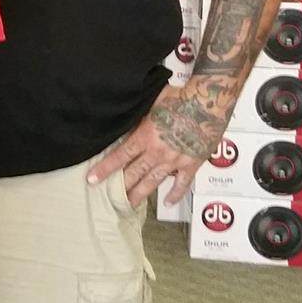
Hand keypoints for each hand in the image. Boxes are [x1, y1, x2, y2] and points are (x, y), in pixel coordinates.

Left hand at [87, 107, 206, 205]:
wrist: (208, 102)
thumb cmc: (181, 97)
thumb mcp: (150, 102)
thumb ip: (138, 115)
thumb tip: (126, 116)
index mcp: (145, 136)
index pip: (119, 157)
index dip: (105, 169)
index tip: (92, 179)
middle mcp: (157, 152)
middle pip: (134, 174)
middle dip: (120, 188)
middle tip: (109, 199)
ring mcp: (175, 161)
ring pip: (153, 182)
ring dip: (140, 195)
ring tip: (129, 205)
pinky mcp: (192, 164)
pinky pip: (182, 183)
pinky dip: (175, 194)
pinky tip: (168, 201)